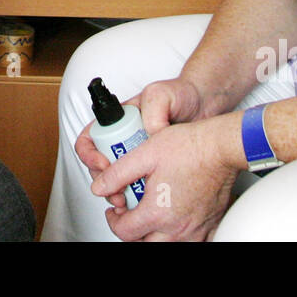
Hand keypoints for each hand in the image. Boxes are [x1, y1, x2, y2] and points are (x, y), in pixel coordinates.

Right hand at [73, 75, 206, 209]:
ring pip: (117, 181)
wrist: (207, 106)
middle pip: (99, 166)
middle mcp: (124, 140)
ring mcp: (139, 157)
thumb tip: (148, 135)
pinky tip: (146, 201)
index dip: (89, 155)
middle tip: (117, 192)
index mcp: (118, 121)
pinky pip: (138, 187)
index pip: (89, 139)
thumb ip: (152, 112)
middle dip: (104, 182)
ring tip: (129, 201)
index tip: (104, 164)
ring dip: (118, 193)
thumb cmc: (182, 95)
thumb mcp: (161, 95)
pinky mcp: (154, 171)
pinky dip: (138, 197)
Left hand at [91, 116, 239, 241]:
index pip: (125, 232)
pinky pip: (194, 241)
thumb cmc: (190, 148)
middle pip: (145, 244)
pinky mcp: (211, 224)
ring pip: (168, 245)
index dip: (113, 221)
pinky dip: (181, 236)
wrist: (222, 147)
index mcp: (158, 212)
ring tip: (151, 217)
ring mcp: (197, 228)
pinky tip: (177, 220)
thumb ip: (117, 173)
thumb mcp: (144, 154)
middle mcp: (178, 227)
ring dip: (155, 236)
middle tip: (129, 215)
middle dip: (132, 232)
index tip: (114, 211)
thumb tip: (100, 186)